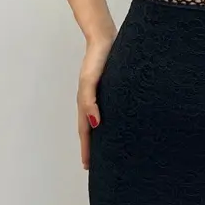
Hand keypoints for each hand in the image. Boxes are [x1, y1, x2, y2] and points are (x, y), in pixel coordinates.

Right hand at [77, 35, 115, 169]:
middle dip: (92, 146)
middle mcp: (93, 100)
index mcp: (86, 102)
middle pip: (91, 128)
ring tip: (107, 150)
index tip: (87, 167)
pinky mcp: (112, 87)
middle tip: (97, 165)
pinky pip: (109, 109)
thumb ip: (90, 101)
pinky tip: (119, 123)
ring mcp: (102, 94)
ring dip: (101, 135)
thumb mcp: (90, 80)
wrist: (105, 37)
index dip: (86, 149)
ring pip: (100, 120)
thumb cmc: (97, 58)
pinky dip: (111, 120)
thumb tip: (95, 124)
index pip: (86, 131)